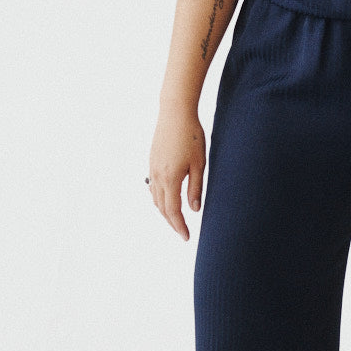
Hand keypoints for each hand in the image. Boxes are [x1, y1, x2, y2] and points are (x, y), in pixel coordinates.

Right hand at [147, 102, 206, 239]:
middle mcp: (157, 176)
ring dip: (165, 211)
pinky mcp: (152, 162)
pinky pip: (153, 187)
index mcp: (170, 178)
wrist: (175, 113)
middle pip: (162, 208)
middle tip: (183, 232)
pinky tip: (167, 200)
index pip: (173, 210)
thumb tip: (194, 210)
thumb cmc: (192, 136)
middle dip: (172, 222)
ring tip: (176, 219)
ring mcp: (152, 169)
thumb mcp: (199, 164)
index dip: (179, 226)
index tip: (186, 237)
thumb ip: (195, 188)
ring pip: (155, 198)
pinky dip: (159, 199)